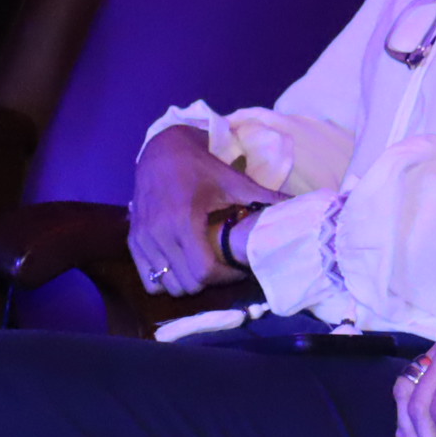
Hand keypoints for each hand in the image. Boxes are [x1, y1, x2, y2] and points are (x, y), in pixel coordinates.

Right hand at [127, 125, 268, 299]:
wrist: (161, 151)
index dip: (225, 277)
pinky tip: (182, 266)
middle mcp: (159, 233)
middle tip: (224, 269)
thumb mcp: (234, 181)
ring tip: (204, 267)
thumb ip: (265, 198)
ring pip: (166, 285)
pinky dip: (165, 279)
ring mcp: (143, 239)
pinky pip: (148, 279)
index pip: (203, 271)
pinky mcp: (133, 241)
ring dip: (187, 282)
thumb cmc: (202, 167)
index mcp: (184, 220)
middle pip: (186, 283)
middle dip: (209, 282)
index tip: (237, 269)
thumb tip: (302, 204)